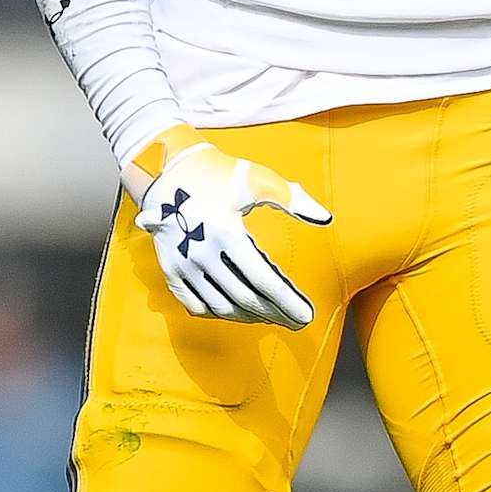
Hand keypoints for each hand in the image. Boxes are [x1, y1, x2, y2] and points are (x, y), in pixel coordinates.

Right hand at [126, 126, 330, 328]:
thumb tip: (324, 217)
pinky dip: (215, 313)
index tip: (306, 316)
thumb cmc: (218, 173)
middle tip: (294, 322)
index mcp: (225, 232)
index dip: (287, 302)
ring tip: (269, 317)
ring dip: (247, 317)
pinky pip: (193, 304)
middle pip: (243, 298)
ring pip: (219, 306)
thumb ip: (292, 198)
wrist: (166, 169)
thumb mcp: (256, 179)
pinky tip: (235, 312)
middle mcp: (202, 253)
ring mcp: (183, 264)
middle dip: (273, 314)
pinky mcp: (169, 269)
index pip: (262, 280)